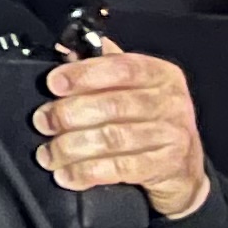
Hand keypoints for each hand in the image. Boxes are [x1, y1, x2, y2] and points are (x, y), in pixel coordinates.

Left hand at [37, 49, 212, 219]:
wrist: (184, 168)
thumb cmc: (148, 120)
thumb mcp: (133, 89)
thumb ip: (102, 68)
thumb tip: (64, 51)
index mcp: (160, 74)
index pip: (121, 68)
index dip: (83, 75)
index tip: (53, 84)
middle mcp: (171, 102)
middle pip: (113, 105)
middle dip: (69, 114)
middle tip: (42, 122)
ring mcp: (172, 135)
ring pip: (113, 138)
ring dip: (72, 147)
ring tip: (47, 154)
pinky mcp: (168, 166)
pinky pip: (121, 169)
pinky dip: (88, 172)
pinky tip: (67, 175)